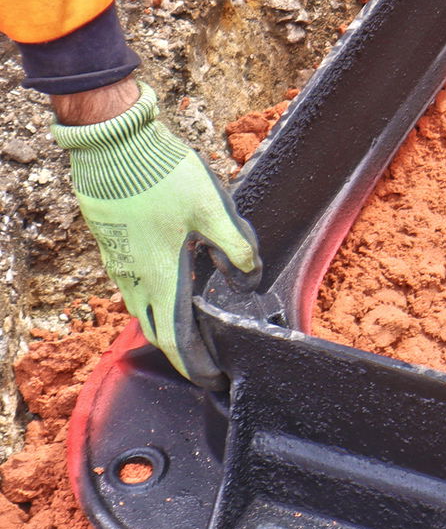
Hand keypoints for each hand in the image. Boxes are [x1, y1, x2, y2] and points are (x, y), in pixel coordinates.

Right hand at [52, 81, 259, 382]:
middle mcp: (135, 277)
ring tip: (192, 328)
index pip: (176, 339)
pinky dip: (151, 299)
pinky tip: (169, 286)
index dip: (196, 365)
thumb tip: (249, 277)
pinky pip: (132, 285)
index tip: (214, 380)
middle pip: (156, 330)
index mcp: (161, 276)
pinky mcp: (113, 246)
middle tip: (207, 360)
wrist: (115, 148)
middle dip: (181, 352)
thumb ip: (235, 246)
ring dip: (165, 324)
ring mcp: (119, 263)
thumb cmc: (163, 177)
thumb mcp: (214, 210)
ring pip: (141, 308)